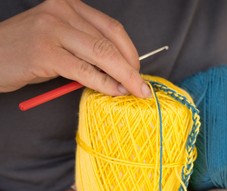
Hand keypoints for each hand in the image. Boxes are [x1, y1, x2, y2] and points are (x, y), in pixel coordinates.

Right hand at [0, 0, 149, 96]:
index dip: (130, 52)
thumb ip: (88, 51)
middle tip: (142, 87)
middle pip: (109, 41)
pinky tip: (115, 91)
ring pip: (101, 53)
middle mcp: (61, 11)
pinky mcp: (45, 52)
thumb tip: (120, 72)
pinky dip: (103, 83)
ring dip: (123, 76)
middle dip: (131, 67)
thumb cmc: (28, 53)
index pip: (111, 28)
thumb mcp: (61, 43)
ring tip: (134, 91)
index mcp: (69, 5)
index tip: (138, 72)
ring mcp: (52, 29)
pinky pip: (84, 70)